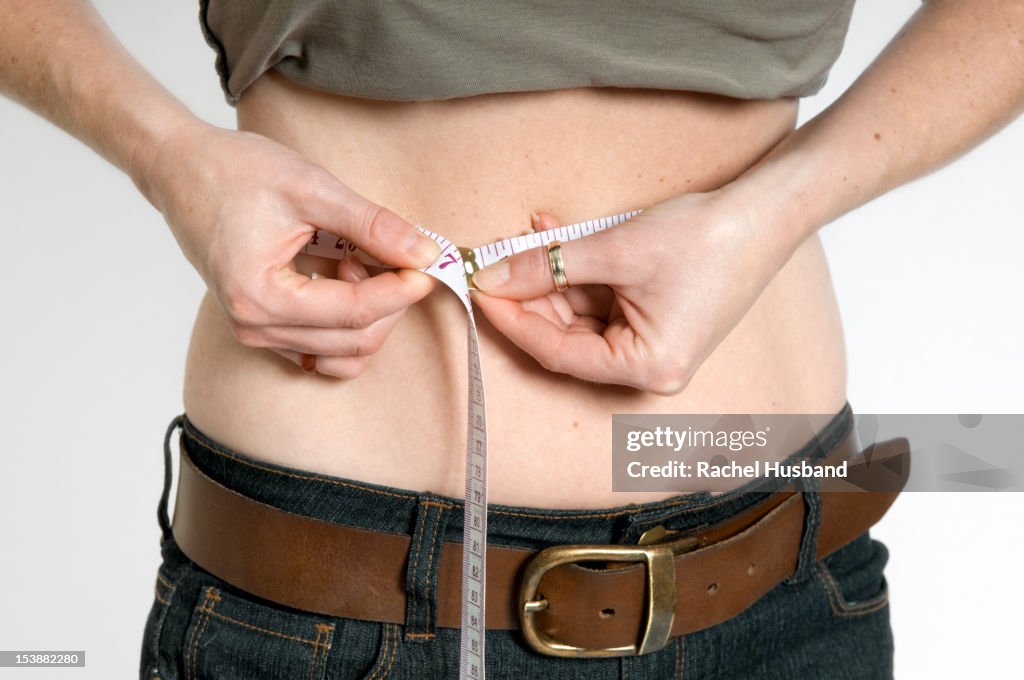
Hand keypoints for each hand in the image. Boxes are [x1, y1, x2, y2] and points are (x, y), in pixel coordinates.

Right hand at [140, 122, 440, 377]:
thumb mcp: (312, 187)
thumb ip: (373, 225)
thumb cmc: (235, 171)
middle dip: (390, 302)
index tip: (429, 263)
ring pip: (344, 352)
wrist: (181, 169)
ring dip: (370, 314)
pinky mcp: (264, 329)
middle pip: (355, 341)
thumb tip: (425, 252)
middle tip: (396, 254)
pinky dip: (348, 321)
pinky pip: (324, 349)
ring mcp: (257, 333)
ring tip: (359, 261)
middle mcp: (255, 327)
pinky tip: (343, 276)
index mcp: (260, 296)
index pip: (355, 313)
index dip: (401, 290)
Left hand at [470, 191, 795, 394]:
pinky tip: (553, 236)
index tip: (479, 290)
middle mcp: (649, 367)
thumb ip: (547, 266)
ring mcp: (651, 344)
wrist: (763, 213)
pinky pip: (600, 301)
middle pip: (566, 337)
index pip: (558, 352)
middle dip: (528, 295)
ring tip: (525, 238)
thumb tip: (492, 277)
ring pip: (579, 315)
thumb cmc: (706, 238)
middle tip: (492, 263)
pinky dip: (576, 272)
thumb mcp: (615, 249)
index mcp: (646, 366)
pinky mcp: (652, 319)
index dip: (513, 320)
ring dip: (549, 276)